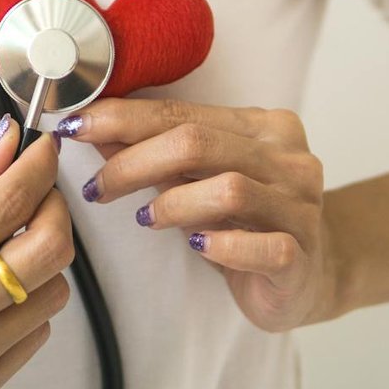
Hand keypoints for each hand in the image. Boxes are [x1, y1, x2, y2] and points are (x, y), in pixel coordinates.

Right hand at [0, 117, 73, 388]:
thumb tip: (8, 149)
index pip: (11, 203)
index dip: (37, 168)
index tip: (42, 152)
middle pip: (50, 251)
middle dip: (53, 208)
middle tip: (34, 192)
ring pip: (52, 294)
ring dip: (39, 259)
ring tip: (1, 245)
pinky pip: (36, 335)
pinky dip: (25, 303)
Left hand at [56, 98, 333, 332]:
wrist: (311, 275)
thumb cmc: (249, 222)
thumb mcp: (200, 180)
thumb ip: (156, 154)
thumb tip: (95, 130)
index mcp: (263, 127)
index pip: (182, 113)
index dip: (123, 118)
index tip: (76, 127)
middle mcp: (288, 159)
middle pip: (199, 144)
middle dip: (134, 162)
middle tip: (99, 186)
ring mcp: (301, 206)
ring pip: (229, 190)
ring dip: (173, 203)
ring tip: (146, 218)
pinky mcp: (302, 256)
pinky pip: (263, 246)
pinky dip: (222, 246)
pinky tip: (197, 246)